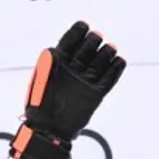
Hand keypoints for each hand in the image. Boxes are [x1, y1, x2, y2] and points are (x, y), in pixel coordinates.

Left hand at [9, 21, 124, 158]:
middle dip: (93, 41)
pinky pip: (109, 79)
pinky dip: (116, 70)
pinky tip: (119, 61)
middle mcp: (73, 69)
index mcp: (57, 64)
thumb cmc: (39, 109)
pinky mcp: (96, 94)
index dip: (77, 32)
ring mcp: (85, 81)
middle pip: (87, 49)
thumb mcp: (40, 84)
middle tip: (96, 38)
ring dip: (106, 53)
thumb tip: (53, 50)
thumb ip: (48, 67)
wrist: (49, 132)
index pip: (69, 41)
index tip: (84, 26)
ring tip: (110, 49)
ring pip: (100, 61)